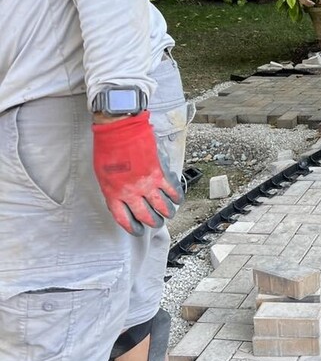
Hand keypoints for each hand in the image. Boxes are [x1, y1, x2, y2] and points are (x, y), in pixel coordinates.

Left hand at [92, 111, 182, 235]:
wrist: (119, 129)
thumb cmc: (107, 148)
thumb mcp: (103, 175)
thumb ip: (113, 189)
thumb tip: (122, 199)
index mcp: (114, 194)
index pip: (124, 219)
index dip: (133, 228)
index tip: (138, 230)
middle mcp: (132, 192)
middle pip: (146, 216)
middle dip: (153, 222)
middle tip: (156, 223)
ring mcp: (147, 183)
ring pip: (162, 206)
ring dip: (167, 212)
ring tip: (169, 213)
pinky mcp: (160, 173)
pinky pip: (172, 190)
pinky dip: (177, 196)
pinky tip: (178, 199)